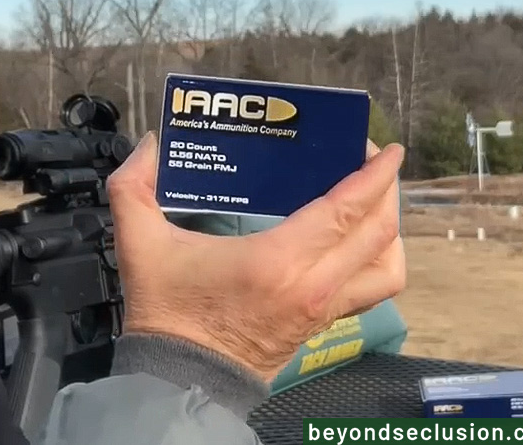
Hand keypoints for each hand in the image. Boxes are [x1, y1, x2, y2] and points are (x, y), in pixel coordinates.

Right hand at [106, 132, 405, 382]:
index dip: (374, 175)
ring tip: (373, 204)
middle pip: (378, 232)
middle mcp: (313, 285)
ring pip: (387, 268)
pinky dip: (378, 264)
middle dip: (386, 190)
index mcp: (277, 259)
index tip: (387, 148)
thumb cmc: (166, 311)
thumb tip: (152, 145)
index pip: (346, 209)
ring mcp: (323, 309)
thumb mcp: (139, 243)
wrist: (180, 378)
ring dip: (390, 231)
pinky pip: (372, 292)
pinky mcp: (321, 325)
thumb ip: (132, 186)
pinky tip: (358, 246)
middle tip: (371, 162)